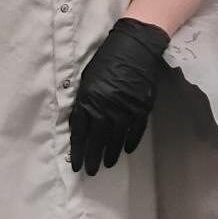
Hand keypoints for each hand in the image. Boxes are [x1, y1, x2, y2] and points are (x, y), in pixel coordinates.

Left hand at [70, 18, 169, 174]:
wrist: (135, 46)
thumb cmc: (107, 59)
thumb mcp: (88, 79)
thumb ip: (84, 101)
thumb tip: (80, 123)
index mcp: (89, 99)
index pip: (80, 132)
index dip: (77, 150)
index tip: (76, 164)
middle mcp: (106, 107)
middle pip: (98, 140)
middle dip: (93, 158)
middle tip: (90, 171)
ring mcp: (126, 109)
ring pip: (117, 139)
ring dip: (111, 154)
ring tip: (107, 164)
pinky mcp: (142, 107)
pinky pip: (135, 130)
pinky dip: (130, 142)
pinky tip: (125, 150)